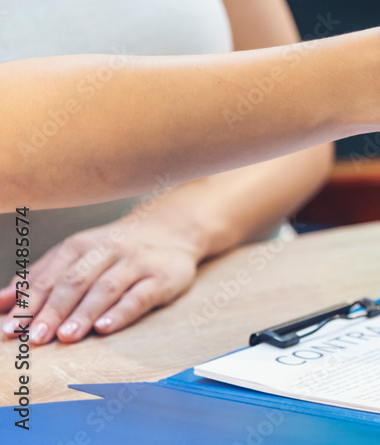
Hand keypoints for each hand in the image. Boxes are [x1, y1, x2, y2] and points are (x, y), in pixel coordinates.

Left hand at [0, 212, 200, 344]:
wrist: (173, 230)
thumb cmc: (117, 250)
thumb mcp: (76, 256)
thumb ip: (40, 277)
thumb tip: (1, 302)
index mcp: (81, 245)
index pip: (50, 276)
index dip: (30, 303)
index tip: (11, 328)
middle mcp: (108, 250)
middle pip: (75, 281)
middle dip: (53, 311)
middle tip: (36, 338)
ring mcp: (136, 263)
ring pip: (106, 288)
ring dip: (83, 313)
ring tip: (66, 336)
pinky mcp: (162, 277)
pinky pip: (140, 296)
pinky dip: (121, 312)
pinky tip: (105, 328)